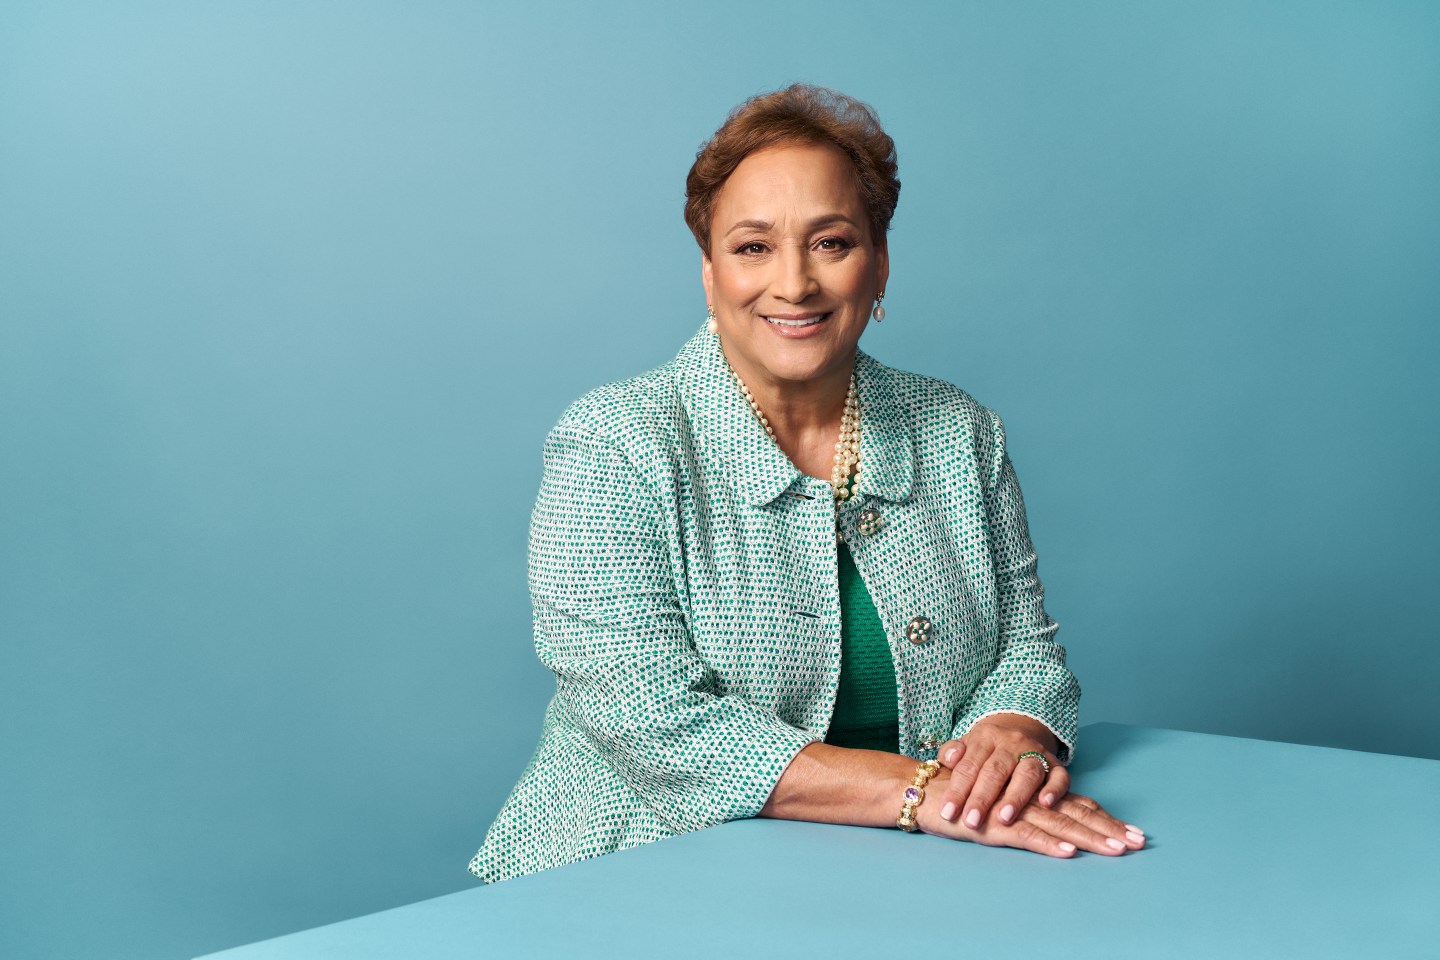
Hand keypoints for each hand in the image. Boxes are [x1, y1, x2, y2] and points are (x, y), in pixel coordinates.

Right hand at [917, 770, 1143, 856]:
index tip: (1136, 834)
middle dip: (1109, 830)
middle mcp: (1029, 799)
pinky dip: (1047, 845)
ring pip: (1057, 825)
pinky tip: (1067, 853)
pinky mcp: (994, 825)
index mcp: (1034, 794)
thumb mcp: (1002, 801)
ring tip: (1114, 850)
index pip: (1078, 806)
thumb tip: (1060, 825)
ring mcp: (1013, 811)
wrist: (925, 790)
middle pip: (1076, 814)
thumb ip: (1029, 807)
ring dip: (1087, 838)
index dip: (1107, 819)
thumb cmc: (965, 796)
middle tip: (1138, 843)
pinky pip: (1025, 835)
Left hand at [935, 714, 1068, 827]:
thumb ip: (951, 753)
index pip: (969, 765)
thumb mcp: (965, 746)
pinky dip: (1054, 789)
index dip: (957, 789)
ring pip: (1027, 773)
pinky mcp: (1056, 765)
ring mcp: (1035, 753)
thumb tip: (948, 759)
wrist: (1019, 732)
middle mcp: (1012, 743)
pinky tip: (1045, 803)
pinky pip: (1059, 776)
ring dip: (1016, 796)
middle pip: (996, 770)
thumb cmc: (985, 751)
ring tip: (1004, 818)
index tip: (948, 812)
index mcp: (985, 737)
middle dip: (983, 797)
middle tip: (971, 821)